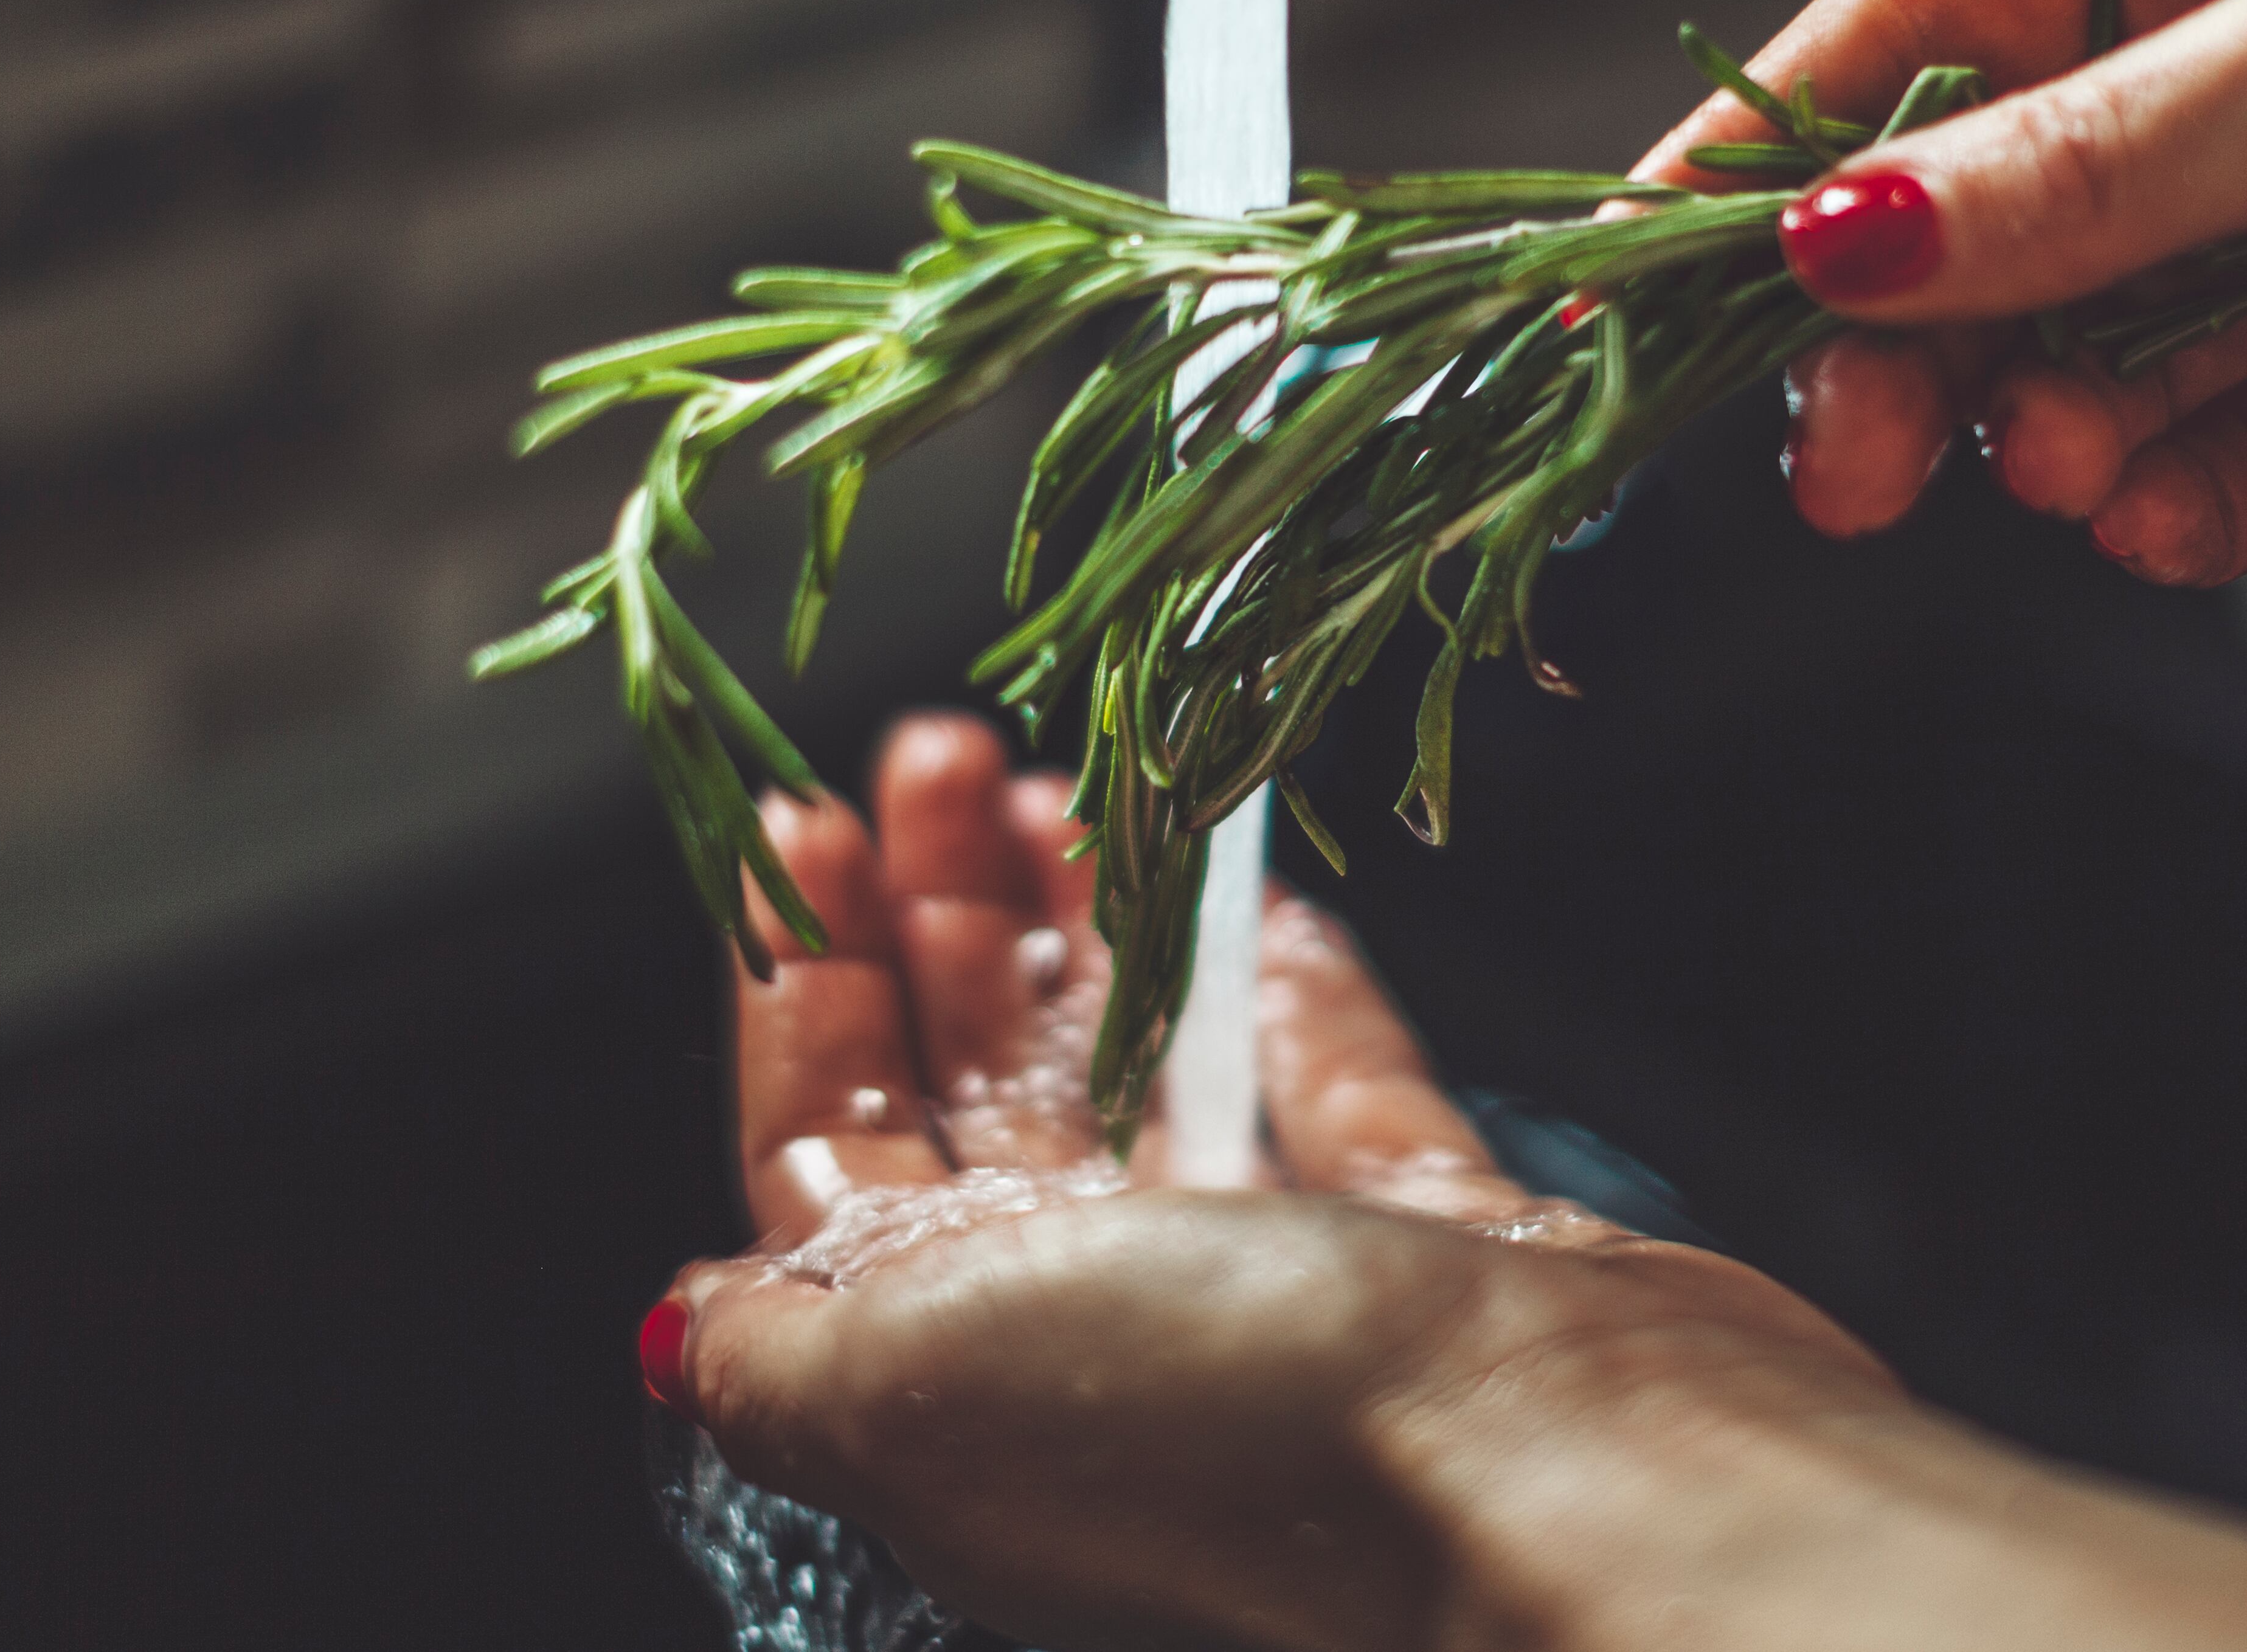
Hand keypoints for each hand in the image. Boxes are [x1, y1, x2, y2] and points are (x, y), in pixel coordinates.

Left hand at [646, 716, 2246, 1651]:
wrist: (1571, 1489)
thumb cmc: (1237, 1433)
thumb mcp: (918, 1388)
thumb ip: (779, 1356)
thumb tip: (675, 1324)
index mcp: (954, 1380)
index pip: (830, 1163)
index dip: (798, 996)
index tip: (793, 835)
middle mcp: (1107, 1343)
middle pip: (981, 1097)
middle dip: (937, 921)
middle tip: (934, 756)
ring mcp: (1282, 1294)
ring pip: (1148, 1075)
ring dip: (1090, 927)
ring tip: (1058, 781)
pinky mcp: (1442, 1249)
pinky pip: (1340, 1088)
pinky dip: (1286, 987)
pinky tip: (1255, 890)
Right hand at [1639, 0, 2246, 582]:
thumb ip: (2087, 172)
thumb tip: (1845, 237)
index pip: (1934, 17)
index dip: (1784, 146)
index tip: (1646, 263)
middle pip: (1992, 216)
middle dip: (1919, 347)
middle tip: (1850, 468)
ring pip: (2100, 348)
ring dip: (2063, 432)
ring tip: (2077, 481)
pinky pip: (2234, 442)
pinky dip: (2189, 495)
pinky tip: (2169, 517)